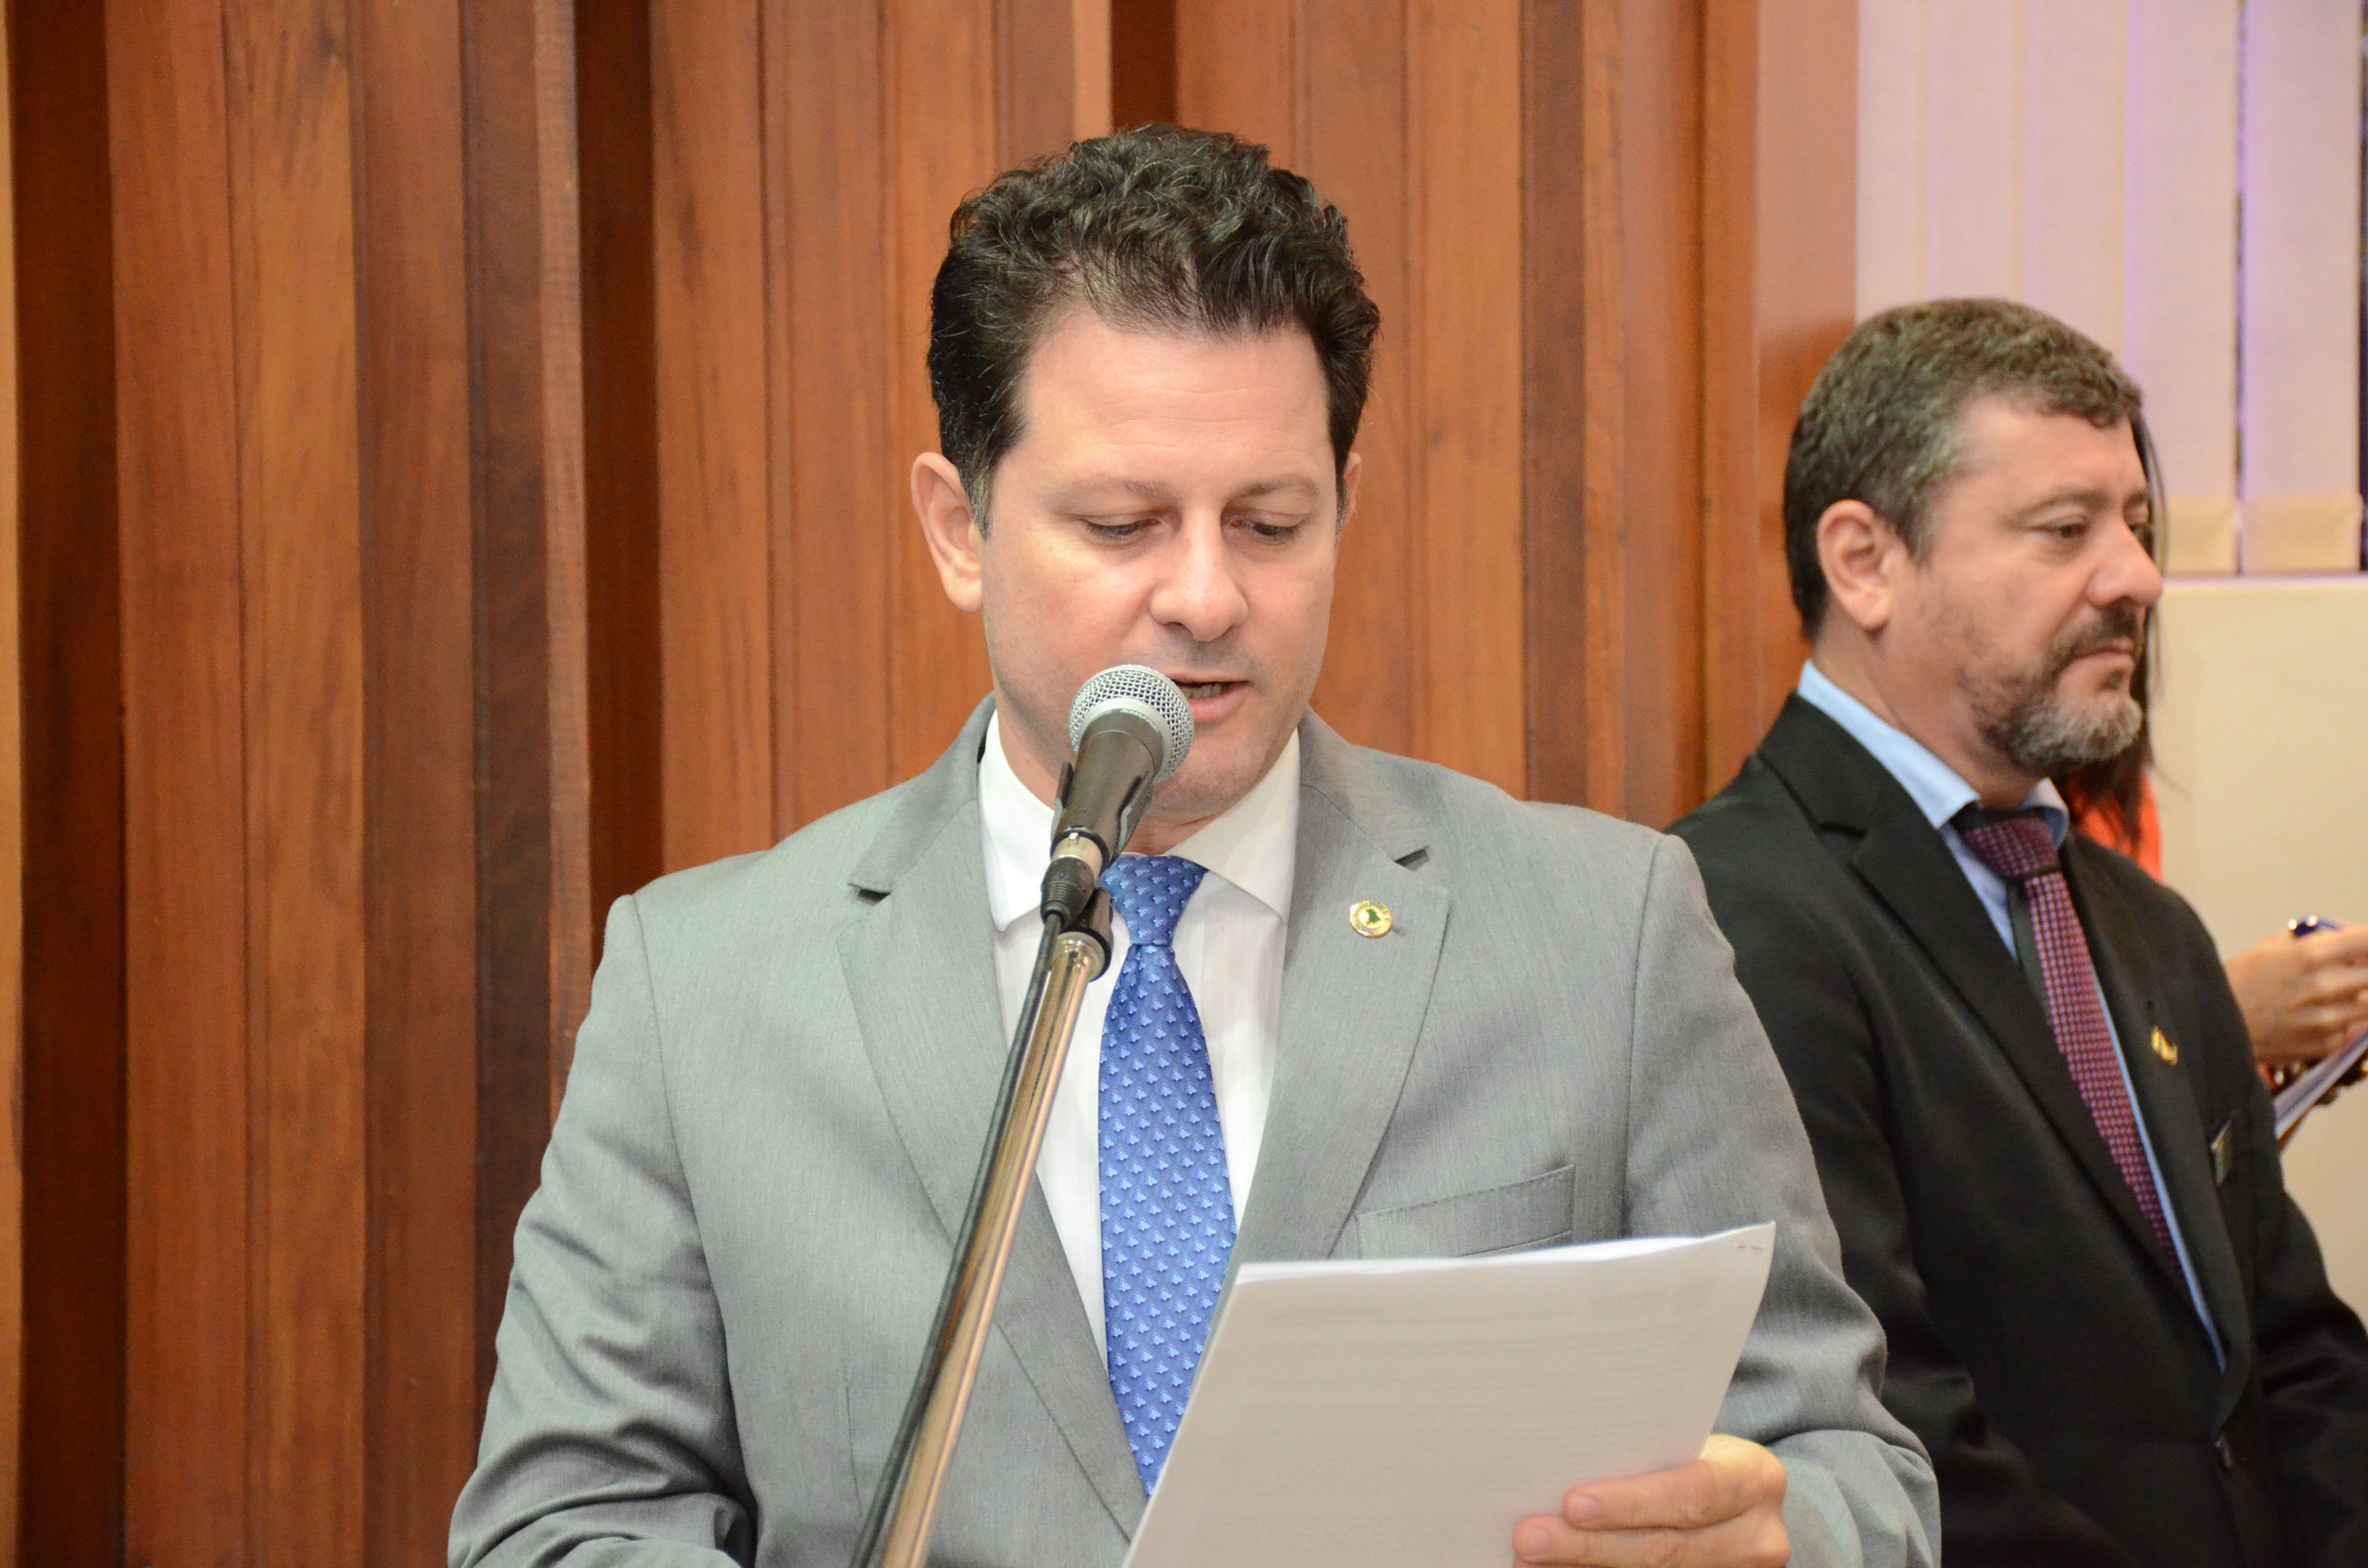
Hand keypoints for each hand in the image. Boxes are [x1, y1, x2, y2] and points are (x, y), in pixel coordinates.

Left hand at [1511, 1434, 1787, 1565]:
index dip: (1630, 1503)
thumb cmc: (1700, 1459)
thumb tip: (1557, 1468)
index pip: (1691, 1493)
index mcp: (1754, 1480)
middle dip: (1589, 1545)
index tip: (1572, 1503)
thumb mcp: (1691, 1446)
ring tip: (1531, 1559)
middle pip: (1665, 1548)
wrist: (1742, 1501)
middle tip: (1529, 1537)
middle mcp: (1758, 1536)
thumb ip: (1645, 1457)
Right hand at [2224, 922, 2367, 1067]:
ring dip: (2359, 995)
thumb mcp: (2268, 948)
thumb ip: (2310, 938)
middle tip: (2355, 968)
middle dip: (2366, 968)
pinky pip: (2353, 1028)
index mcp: (2307, 955)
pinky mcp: (2326, 1044)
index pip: (2366, 940)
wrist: (2212, 1028)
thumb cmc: (2236, 984)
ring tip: (2334, 993)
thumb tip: (2344, 934)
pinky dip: (2345, 1021)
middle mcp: (2322, 986)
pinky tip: (2320, 1016)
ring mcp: (2327, 1019)